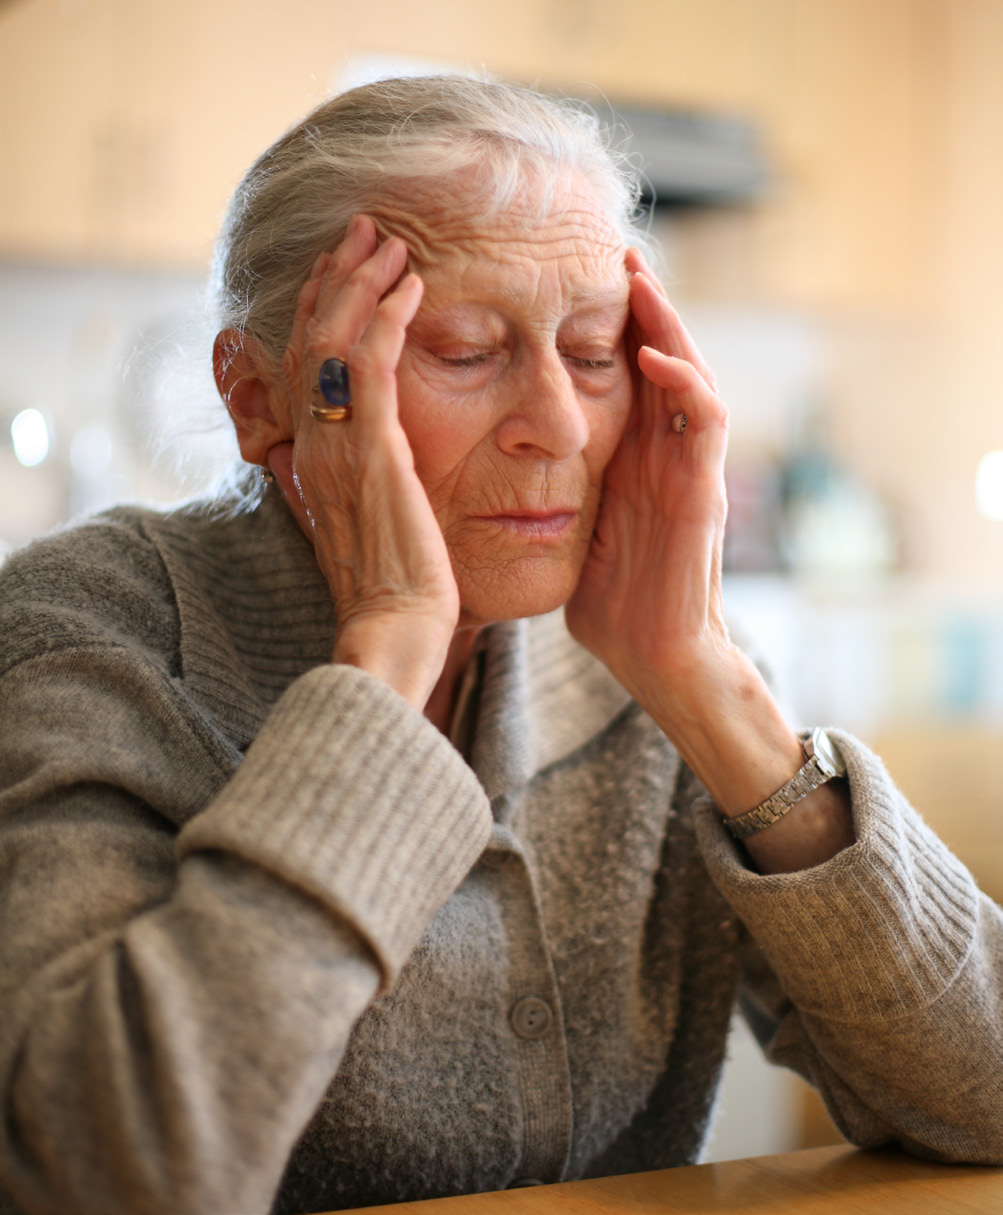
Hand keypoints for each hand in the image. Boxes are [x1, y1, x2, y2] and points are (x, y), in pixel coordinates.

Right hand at [270, 215, 459, 708]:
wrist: (393, 633)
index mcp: (314, 459)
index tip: (346, 270)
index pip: (309, 367)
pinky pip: (372, 366)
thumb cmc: (393, 592)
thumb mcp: (365, 527)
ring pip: (335, 342)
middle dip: (338, 279)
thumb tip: (344, 463)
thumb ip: (353, 485)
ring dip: (363, 284)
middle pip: (313, 340)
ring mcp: (339, 447)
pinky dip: (388, 319)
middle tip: (366, 230)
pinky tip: (412, 287)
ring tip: (389, 242)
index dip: (324, 311)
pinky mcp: (372, 453)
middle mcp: (315, 445)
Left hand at [565, 248, 734, 720]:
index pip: (628, 374)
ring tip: (638, 277)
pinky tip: (651, 353)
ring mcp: (689, 469)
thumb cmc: (611, 601)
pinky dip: (683, 382)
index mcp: (635, 458)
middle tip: (616, 252)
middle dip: (644, 306)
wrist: (652, 657)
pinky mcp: (702, 491)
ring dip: (669, 324)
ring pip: (691, 373)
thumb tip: (497, 464)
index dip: (611, 327)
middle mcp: (666, 454)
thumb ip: (554, 486)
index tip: (575, 281)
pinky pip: (703, 421)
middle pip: (663, 358)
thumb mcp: (571, 524)